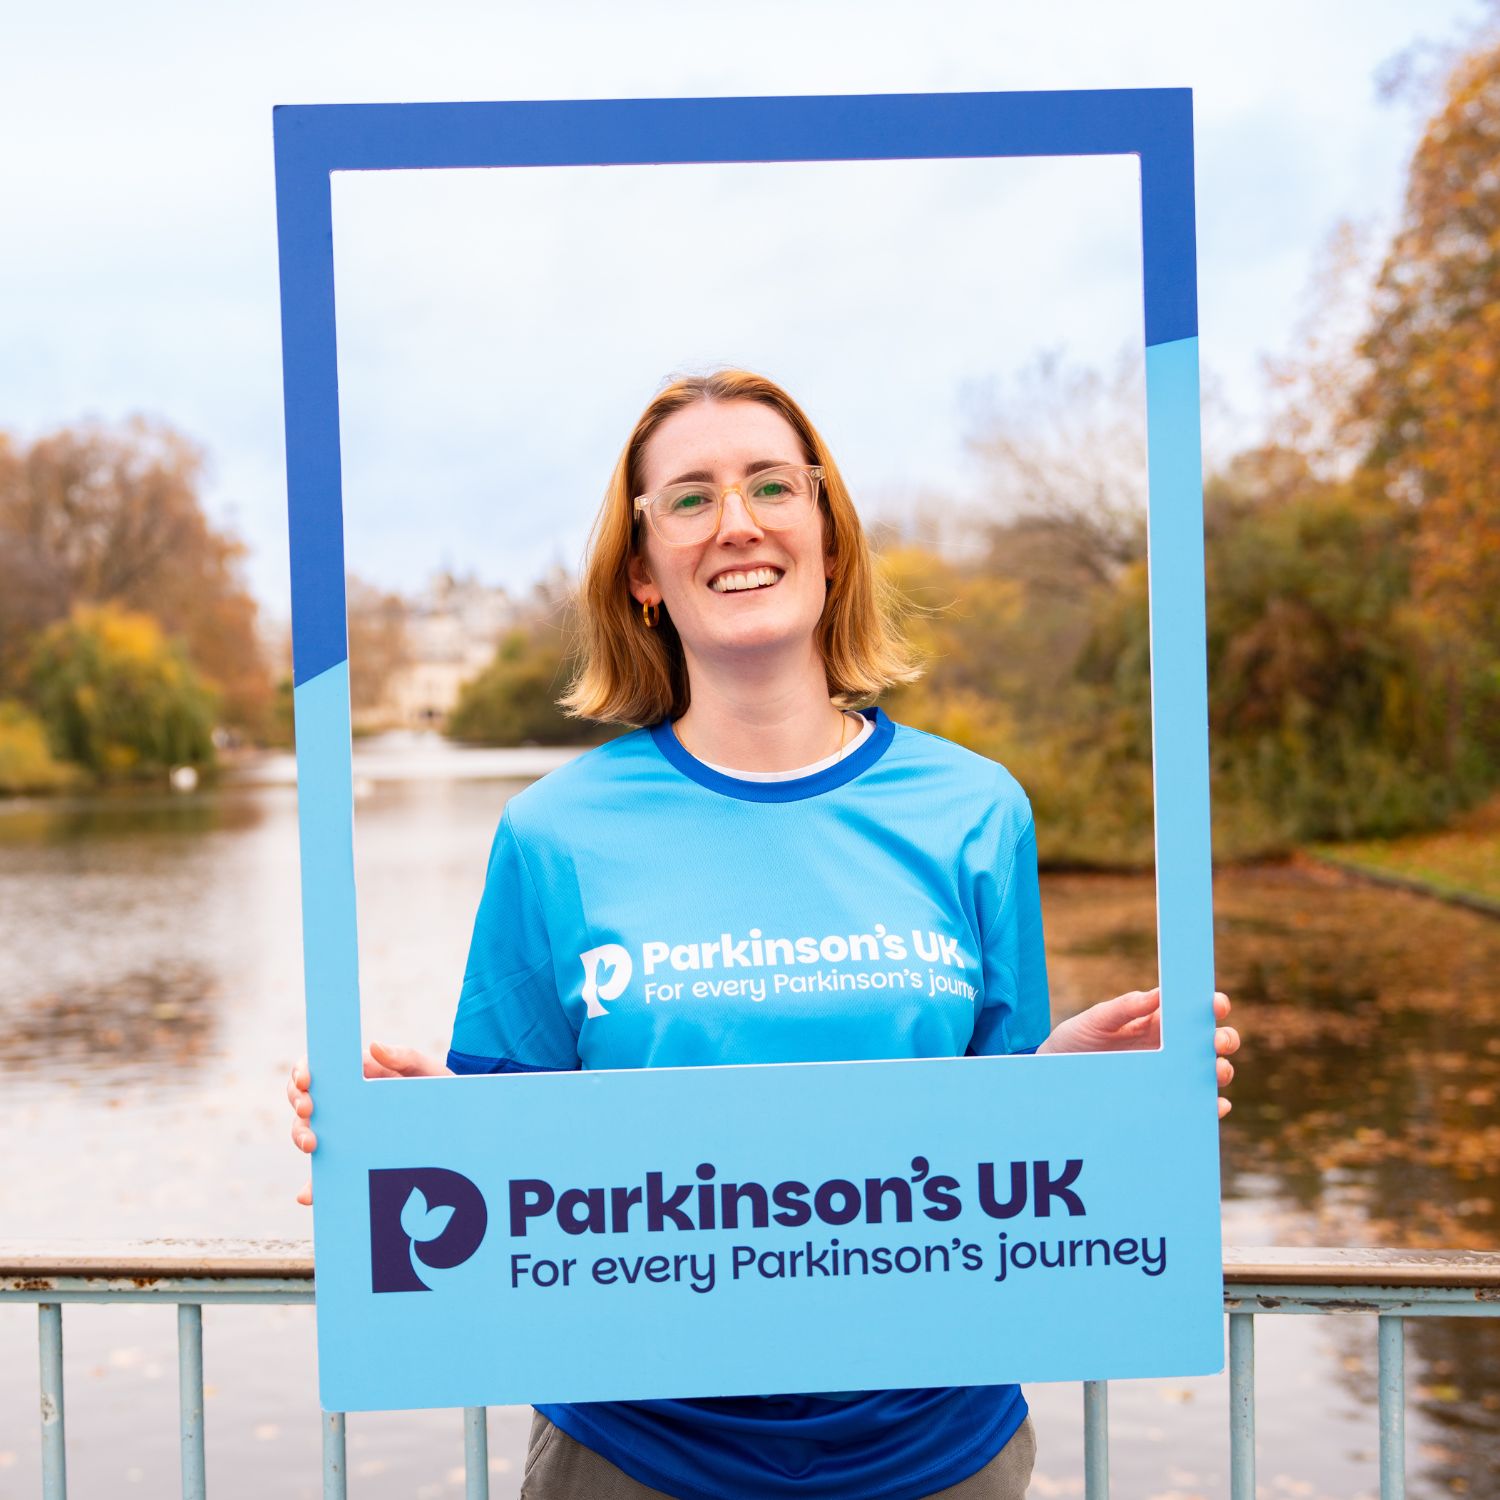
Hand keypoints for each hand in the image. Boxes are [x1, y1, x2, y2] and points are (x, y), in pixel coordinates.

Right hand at [286, 1042, 452, 1205]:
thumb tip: (374, 1047)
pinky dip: (316, 1184)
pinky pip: (329, 1171)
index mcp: (359, 1074)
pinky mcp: (353, 1157)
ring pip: (308, 1132)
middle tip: (307, 1110)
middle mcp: (345, 1102)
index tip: (306, 1080)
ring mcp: (347, 1131)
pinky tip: (310, 1195)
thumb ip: (405, 1056)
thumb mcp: (427, 1070)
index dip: (304, 1071)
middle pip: (305, 1099)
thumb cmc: (439, 1089)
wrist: (457, 1123)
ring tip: (311, 1145)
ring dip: (301, 1136)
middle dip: (298, 1103)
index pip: (320, 1068)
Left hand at [1037, 989, 1240, 1117]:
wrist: (1056, 1073)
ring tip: (1216, 1072)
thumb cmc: (1077, 1039)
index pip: (1193, 1010)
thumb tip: (1157, 993)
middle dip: (1224, 1039)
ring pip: (1209, 1071)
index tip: (1216, 1005)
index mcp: (1156, 1020)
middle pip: (1210, 1041)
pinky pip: (1195, 1103)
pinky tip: (1215, 1105)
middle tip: (1218, 1041)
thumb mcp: (1096, 1020)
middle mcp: (1169, 1046)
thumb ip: (1125, 1007)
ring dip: (1221, 1070)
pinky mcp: (1165, 1099)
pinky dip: (1211, 1105)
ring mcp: (1169, 1073)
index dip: (1212, 1005)